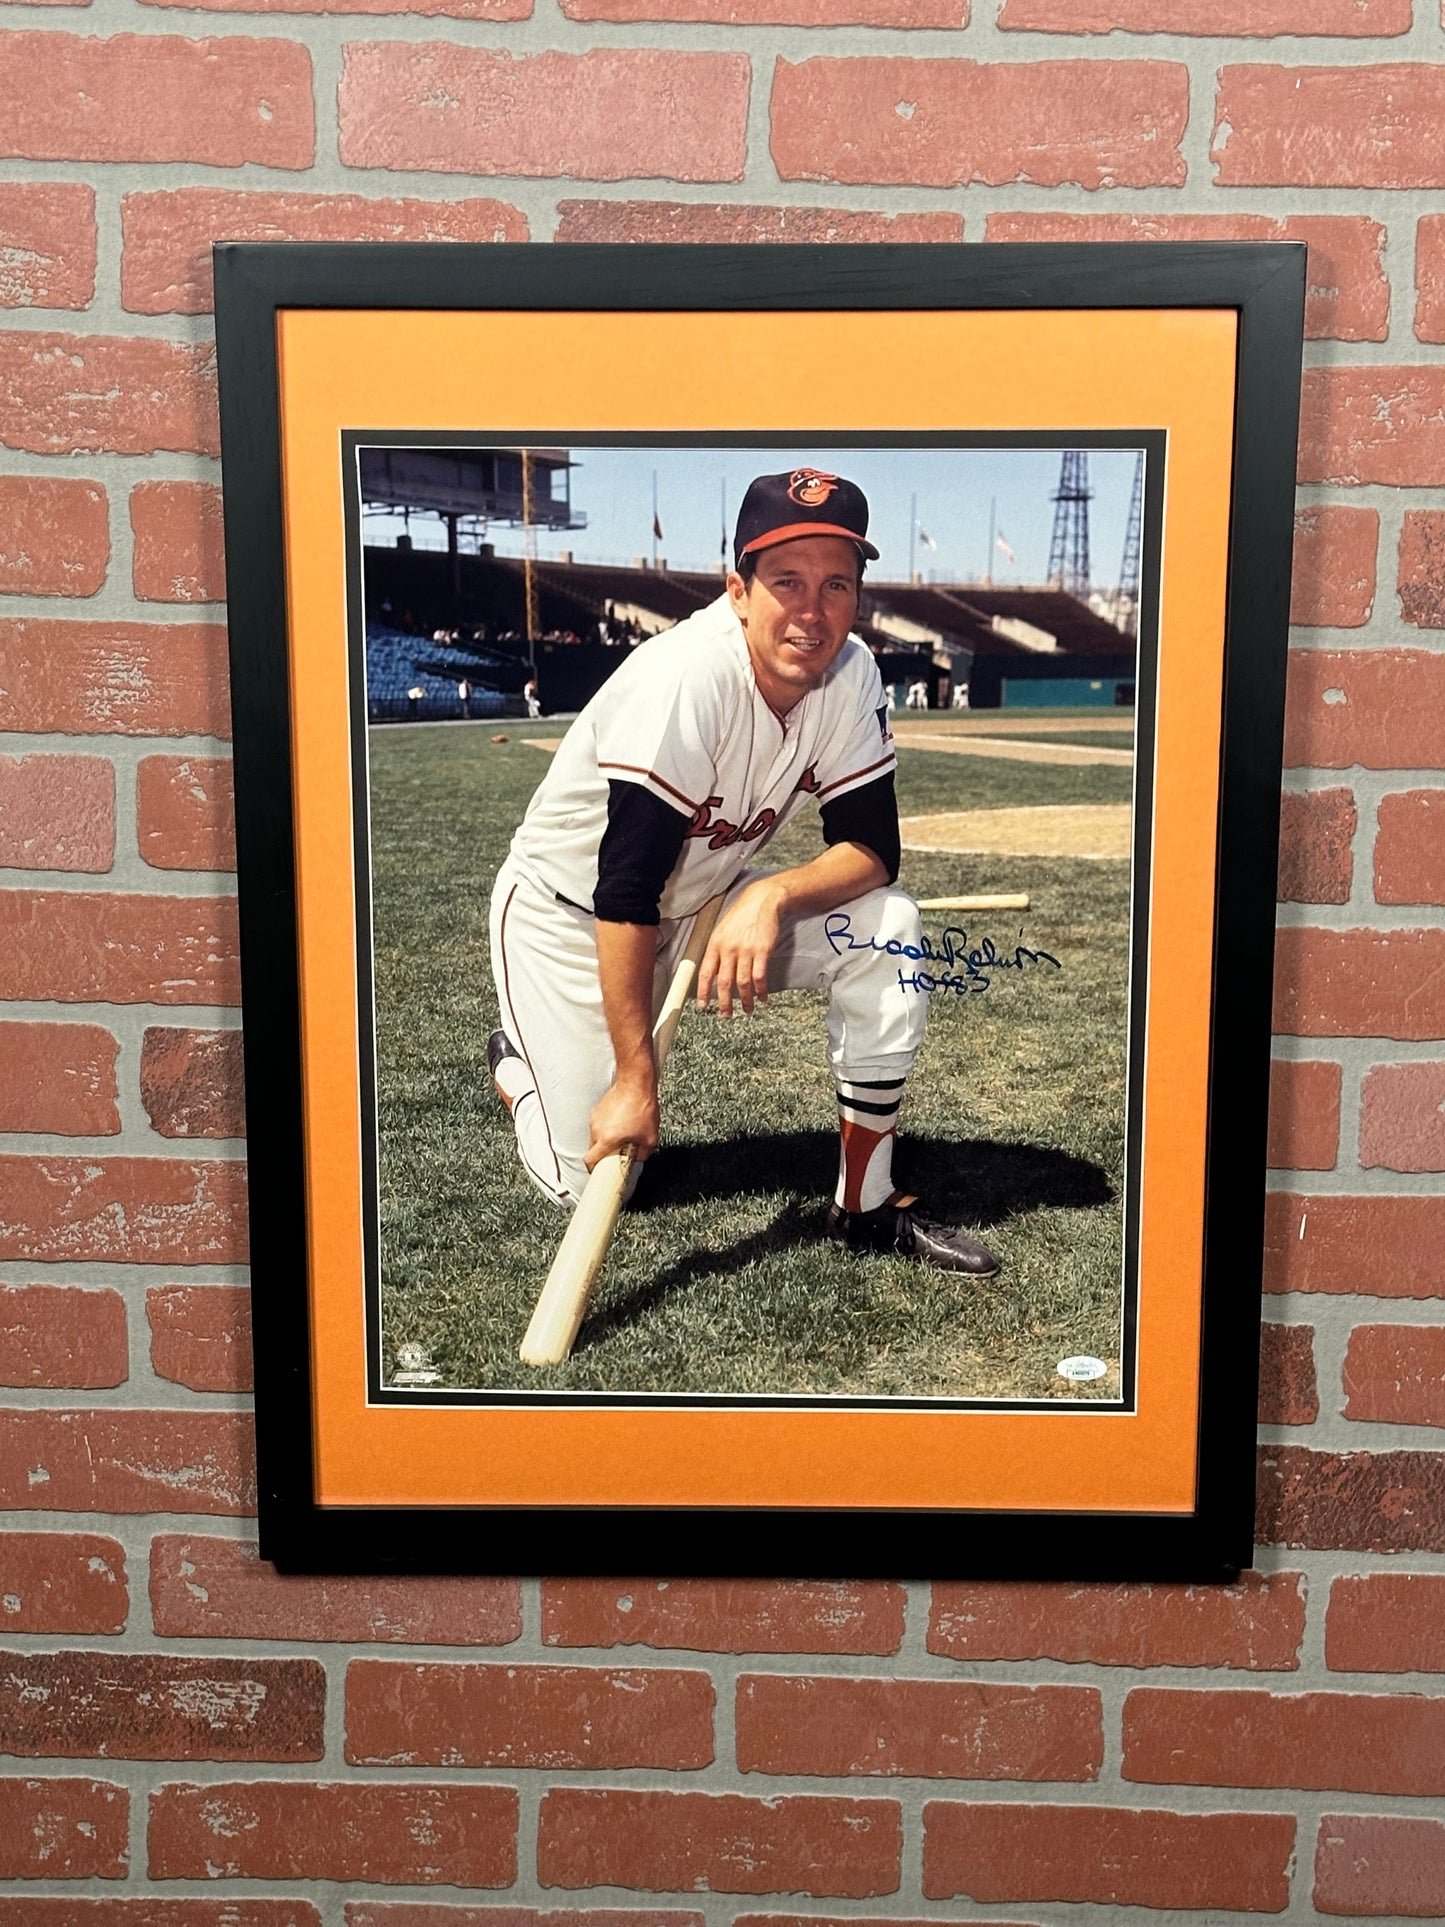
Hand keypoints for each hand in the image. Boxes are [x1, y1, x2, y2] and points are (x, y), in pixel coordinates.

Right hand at [585, 1073, 659, 1171]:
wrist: (636, 1083)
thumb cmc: (643, 1108)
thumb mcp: (650, 1137)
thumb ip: (643, 1153)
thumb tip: (638, 1158)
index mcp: (606, 1139)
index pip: (590, 1160)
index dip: (593, 1169)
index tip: (599, 1172)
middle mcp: (596, 1129)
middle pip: (593, 1149)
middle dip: (603, 1154)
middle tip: (617, 1154)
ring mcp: (595, 1118)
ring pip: (596, 1136)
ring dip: (606, 1140)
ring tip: (622, 1135)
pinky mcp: (597, 1109)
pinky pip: (599, 1125)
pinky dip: (607, 1128)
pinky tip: (621, 1123)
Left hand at [697, 878, 785, 1016]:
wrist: (763, 900)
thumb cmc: (743, 916)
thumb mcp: (723, 930)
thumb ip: (718, 951)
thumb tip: (714, 973)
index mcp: (715, 944)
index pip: (706, 973)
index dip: (703, 992)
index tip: (703, 1006)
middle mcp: (728, 949)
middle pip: (724, 983)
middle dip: (724, 1003)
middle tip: (726, 1015)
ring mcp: (746, 950)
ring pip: (742, 983)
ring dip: (745, 1001)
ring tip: (747, 1010)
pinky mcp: (762, 951)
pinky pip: (759, 977)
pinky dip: (761, 991)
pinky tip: (762, 997)